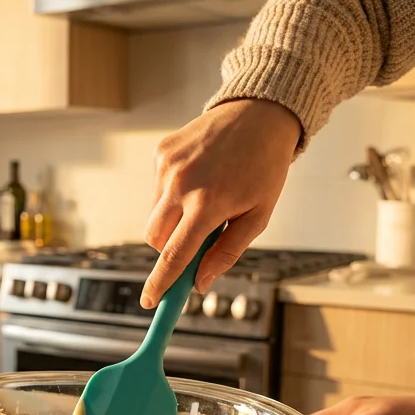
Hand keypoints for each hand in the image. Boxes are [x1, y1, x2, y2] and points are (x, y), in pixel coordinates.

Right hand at [141, 98, 300, 308]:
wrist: (259, 114)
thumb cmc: (264, 166)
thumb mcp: (258, 215)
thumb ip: (228, 252)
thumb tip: (200, 282)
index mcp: (208, 204)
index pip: (174, 255)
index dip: (160, 283)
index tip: (151, 301)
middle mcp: (181, 184)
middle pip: (156, 239)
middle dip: (171, 248)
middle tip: (197, 240)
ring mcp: (167, 166)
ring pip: (155, 215)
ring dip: (173, 219)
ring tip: (206, 197)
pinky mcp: (161, 153)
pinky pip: (157, 190)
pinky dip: (173, 194)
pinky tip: (199, 176)